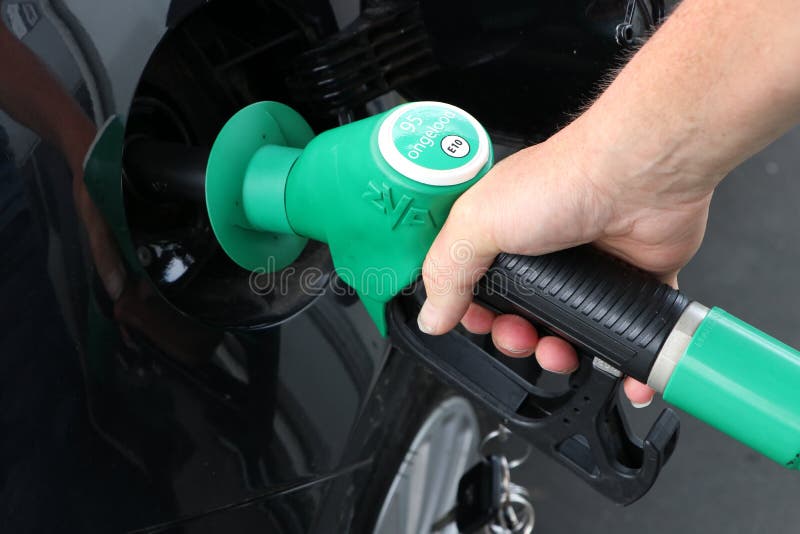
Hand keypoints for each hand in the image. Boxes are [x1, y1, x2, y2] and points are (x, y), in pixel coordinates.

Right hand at [418, 123, 715, 405]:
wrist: (639, 176)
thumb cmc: (564, 180)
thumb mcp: (478, 223)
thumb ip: (446, 272)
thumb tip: (431, 316)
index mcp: (501, 231)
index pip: (475, 285)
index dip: (475, 313)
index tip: (480, 325)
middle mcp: (543, 249)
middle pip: (520, 314)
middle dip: (517, 339)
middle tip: (524, 337)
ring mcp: (588, 267)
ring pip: (568, 329)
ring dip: (562, 354)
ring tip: (564, 354)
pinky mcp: (630, 281)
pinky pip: (626, 330)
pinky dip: (625, 360)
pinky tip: (620, 377)